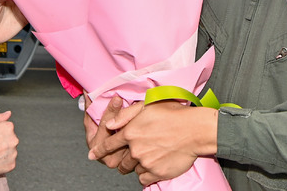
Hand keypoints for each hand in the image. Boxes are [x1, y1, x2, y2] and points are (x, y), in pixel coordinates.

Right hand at [0, 111, 17, 187]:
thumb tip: (8, 113)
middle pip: (10, 139)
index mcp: (8, 128)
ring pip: (10, 151)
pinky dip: (3, 162)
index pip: (7, 129)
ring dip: (4, 152)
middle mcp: (14, 140)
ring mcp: (13, 153)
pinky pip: (9, 162)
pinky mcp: (11, 165)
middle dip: (2, 142)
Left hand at [90, 101, 217, 186]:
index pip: (108, 144)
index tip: (93, 155)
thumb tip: (109, 124)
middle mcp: (135, 149)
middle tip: (133, 154)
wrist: (193, 130)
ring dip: (137, 165)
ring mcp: (145, 162)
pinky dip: (146, 174)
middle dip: (123, 159)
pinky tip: (154, 165)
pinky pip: (143, 178)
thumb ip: (125, 115)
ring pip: (133, 169)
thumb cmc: (173, 114)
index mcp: (130, 132)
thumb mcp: (146, 106)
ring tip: (148, 156)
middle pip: (120, 161)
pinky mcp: (156, 173)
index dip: (99, 150)